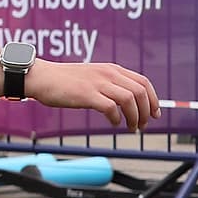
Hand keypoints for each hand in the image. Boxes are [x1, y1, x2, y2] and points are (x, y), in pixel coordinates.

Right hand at [26, 58, 156, 128]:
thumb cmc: (66, 81)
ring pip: (129, 99)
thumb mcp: (94, 76)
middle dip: (147, 111)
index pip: (143, 82)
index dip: (154, 99)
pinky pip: (111, 107)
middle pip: (140, 91)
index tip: (155, 113)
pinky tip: (114, 123)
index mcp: (112, 69)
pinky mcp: (87, 94)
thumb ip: (110, 84)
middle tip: (143, 125)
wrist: (43, 77)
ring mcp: (98, 83)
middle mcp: (108, 73)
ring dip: (135, 117)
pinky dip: (116, 118)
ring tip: (132, 128)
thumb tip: (127, 101)